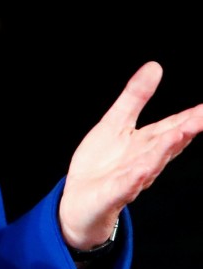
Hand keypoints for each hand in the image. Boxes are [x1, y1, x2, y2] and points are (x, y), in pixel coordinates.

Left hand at [59, 61, 202, 249]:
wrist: (78, 202)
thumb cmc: (102, 163)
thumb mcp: (115, 122)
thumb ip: (135, 96)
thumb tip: (155, 66)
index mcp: (146, 143)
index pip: (172, 127)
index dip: (191, 117)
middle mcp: (143, 161)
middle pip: (166, 144)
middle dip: (185, 131)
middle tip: (202, 118)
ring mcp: (129, 179)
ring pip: (150, 164)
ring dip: (164, 151)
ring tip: (179, 134)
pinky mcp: (111, 194)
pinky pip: (124, 187)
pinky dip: (134, 179)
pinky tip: (142, 170)